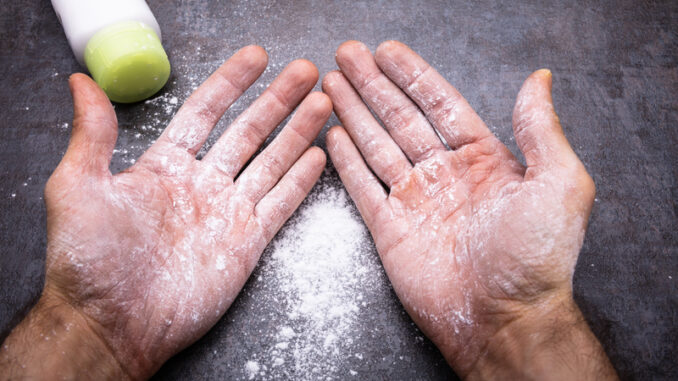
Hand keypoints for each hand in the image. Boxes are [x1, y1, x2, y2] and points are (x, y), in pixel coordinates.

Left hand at [0, 46, 329, 379]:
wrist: (114, 324)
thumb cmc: (89, 262)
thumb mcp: (78, 187)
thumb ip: (92, 134)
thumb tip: (82, 82)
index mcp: (164, 167)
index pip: (205, 112)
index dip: (231, 82)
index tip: (256, 58)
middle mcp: (201, 185)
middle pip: (248, 131)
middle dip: (277, 100)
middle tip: (305, 72)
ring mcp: (227, 213)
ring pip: (271, 162)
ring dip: (297, 132)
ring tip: (321, 102)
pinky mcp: (247, 243)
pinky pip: (280, 204)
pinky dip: (300, 181)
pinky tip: (317, 156)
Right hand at [324, 41, 615, 378]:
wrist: (504, 318)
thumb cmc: (536, 257)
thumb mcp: (558, 183)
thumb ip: (540, 129)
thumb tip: (538, 79)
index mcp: (482, 159)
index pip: (438, 104)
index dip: (411, 75)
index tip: (386, 51)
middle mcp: (445, 174)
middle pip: (399, 118)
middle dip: (372, 86)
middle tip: (346, 56)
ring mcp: (415, 201)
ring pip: (377, 145)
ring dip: (354, 113)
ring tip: (331, 84)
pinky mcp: (390, 230)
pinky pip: (363, 188)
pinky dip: (347, 162)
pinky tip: (333, 135)